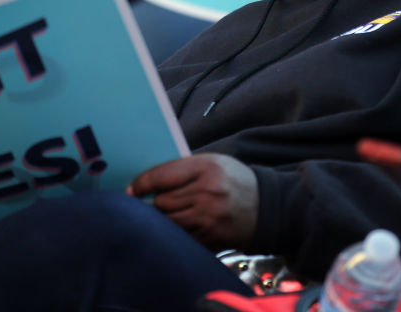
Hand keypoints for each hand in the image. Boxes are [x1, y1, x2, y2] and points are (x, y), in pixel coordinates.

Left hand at [127, 153, 258, 251]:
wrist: (269, 206)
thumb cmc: (234, 180)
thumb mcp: (214, 163)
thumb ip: (184, 169)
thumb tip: (149, 181)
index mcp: (207, 168)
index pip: (162, 176)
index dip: (141, 183)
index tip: (132, 190)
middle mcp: (208, 192)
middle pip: (162, 202)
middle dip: (155, 204)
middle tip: (152, 204)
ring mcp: (210, 217)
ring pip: (169, 222)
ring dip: (163, 220)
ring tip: (164, 215)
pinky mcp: (213, 237)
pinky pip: (183, 237)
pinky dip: (176, 233)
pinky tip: (177, 229)